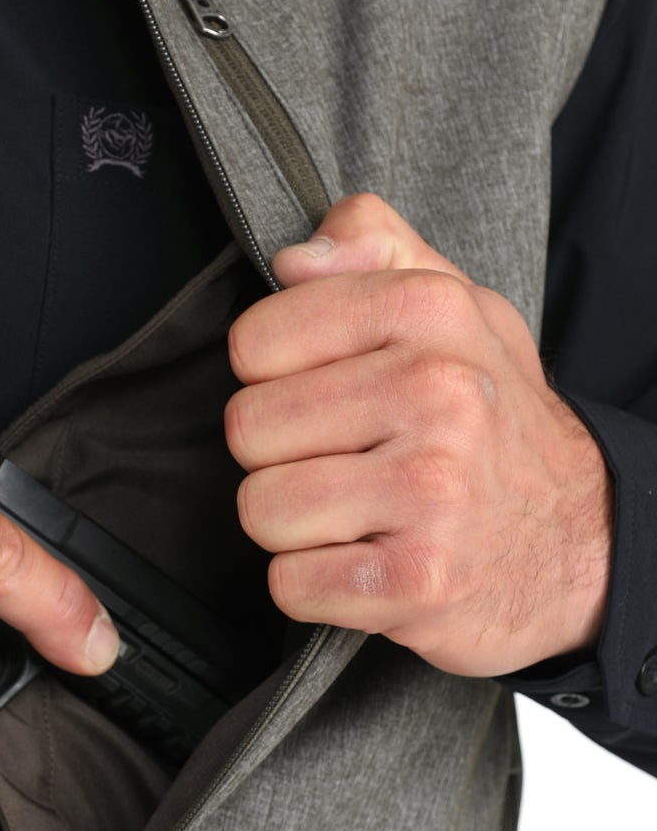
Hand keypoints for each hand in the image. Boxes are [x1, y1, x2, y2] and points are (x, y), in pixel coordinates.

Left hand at [224, 194, 611, 676]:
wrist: (581, 537)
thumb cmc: (490, 415)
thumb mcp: (450, 302)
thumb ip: (372, 245)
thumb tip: (294, 258)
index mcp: (430, 310)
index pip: (255, 341)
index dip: (270, 374)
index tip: (322, 391)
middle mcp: (438, 393)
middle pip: (248, 429)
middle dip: (278, 455)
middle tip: (342, 459)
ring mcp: (433, 491)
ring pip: (261, 508)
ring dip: (292, 525)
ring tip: (353, 511)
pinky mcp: (421, 579)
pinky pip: (290, 584)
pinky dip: (313, 585)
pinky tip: (364, 561)